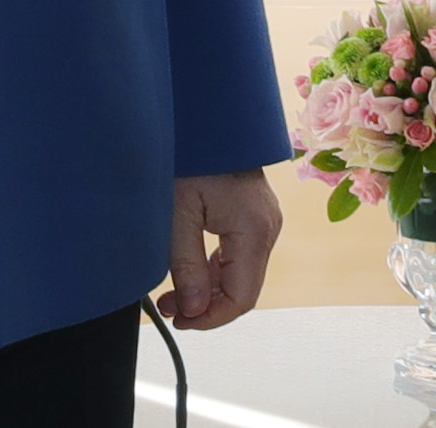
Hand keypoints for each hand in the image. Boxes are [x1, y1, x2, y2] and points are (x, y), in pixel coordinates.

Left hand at [162, 168, 280, 328]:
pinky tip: (189, 273)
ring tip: (171, 294)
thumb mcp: (178, 212)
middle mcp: (268, 229)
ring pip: (241, 275)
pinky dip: (215, 272)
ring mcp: (265, 222)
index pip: (241, 297)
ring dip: (208, 290)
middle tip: (167, 308)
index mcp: (254, 230)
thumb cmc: (193, 154)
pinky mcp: (255, 216)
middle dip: (205, 306)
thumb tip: (193, 310)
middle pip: (243, 289)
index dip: (210, 318)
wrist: (208, 115)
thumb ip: (186, 265)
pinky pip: (239, 257)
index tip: (178, 321)